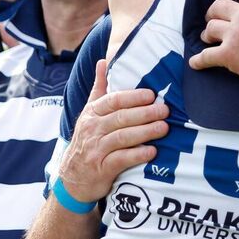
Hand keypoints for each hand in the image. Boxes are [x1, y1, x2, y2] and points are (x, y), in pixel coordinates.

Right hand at [57, 59, 165, 204]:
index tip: (151, 95)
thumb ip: (99, 88)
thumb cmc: (88, 140)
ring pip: (123, 137)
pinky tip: (152, 151)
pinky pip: (121, 159)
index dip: (133, 97)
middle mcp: (92, 129)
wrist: (73, 176)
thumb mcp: (89, 113)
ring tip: (164, 128)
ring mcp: (96, 149)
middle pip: (121, 118)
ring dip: (145, 132)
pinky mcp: (102, 168)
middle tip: (165, 111)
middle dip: (145, 113)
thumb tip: (103, 61)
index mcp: (92, 113)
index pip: (112, 100)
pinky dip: (137, 154)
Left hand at [190, 0, 238, 107]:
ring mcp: (234, 35)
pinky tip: (195, 62)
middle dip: (214, 10)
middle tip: (215, 17)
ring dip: (208, 32)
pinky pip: (206, 56)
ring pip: (210, 27)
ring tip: (209, 37)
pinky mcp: (229, 56)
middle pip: (218, 5)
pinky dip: (199, 60)